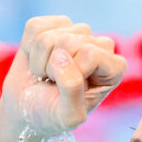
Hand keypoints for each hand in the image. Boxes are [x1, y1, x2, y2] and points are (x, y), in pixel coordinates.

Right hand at [0, 15, 126, 137]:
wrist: (27, 108)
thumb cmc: (53, 115)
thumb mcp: (68, 116)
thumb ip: (72, 90)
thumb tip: (61, 56)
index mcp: (114, 68)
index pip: (91, 54)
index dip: (73, 73)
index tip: (69, 90)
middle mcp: (99, 46)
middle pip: (70, 42)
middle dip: (53, 69)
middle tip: (54, 84)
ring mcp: (76, 33)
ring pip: (51, 36)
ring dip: (39, 62)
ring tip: (46, 75)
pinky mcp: (53, 25)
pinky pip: (35, 27)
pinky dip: (28, 48)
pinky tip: (36, 60)